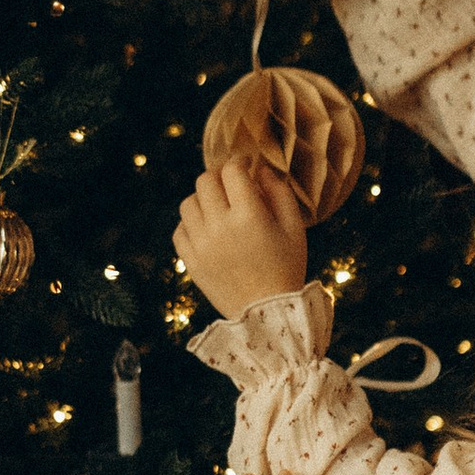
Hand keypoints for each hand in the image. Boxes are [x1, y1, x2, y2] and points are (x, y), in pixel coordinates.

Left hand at [176, 156, 308, 315]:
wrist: (268, 314)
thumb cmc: (287, 267)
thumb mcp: (294, 228)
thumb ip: (279, 192)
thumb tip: (259, 170)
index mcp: (248, 216)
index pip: (232, 171)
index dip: (239, 161)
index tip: (246, 164)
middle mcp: (219, 227)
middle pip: (205, 181)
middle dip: (219, 174)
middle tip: (230, 181)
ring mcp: (201, 245)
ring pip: (188, 203)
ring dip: (203, 198)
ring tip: (218, 205)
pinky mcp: (191, 262)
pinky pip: (179, 230)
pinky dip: (190, 223)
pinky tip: (206, 227)